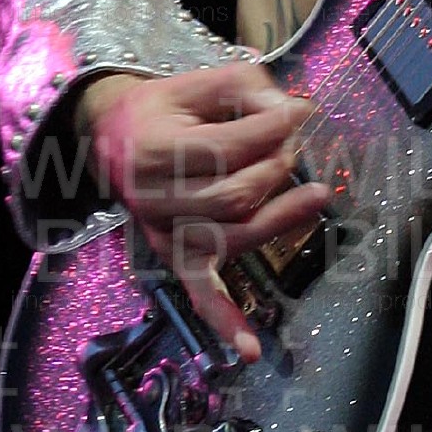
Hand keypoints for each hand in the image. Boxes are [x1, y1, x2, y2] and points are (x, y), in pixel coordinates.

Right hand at [80, 62, 329, 360]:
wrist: (115, 139)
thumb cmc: (169, 109)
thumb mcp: (202, 81)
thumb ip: (248, 89)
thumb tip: (292, 113)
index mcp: (155, 149)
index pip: (227, 147)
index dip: (273, 128)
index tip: (304, 111)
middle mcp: (154, 198)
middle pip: (234, 194)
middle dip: (277, 166)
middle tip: (296, 142)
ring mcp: (165, 234)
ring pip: (232, 237)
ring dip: (281, 216)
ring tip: (316, 193)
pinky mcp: (176, 258)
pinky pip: (200, 295)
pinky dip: (225, 322)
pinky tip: (251, 349)